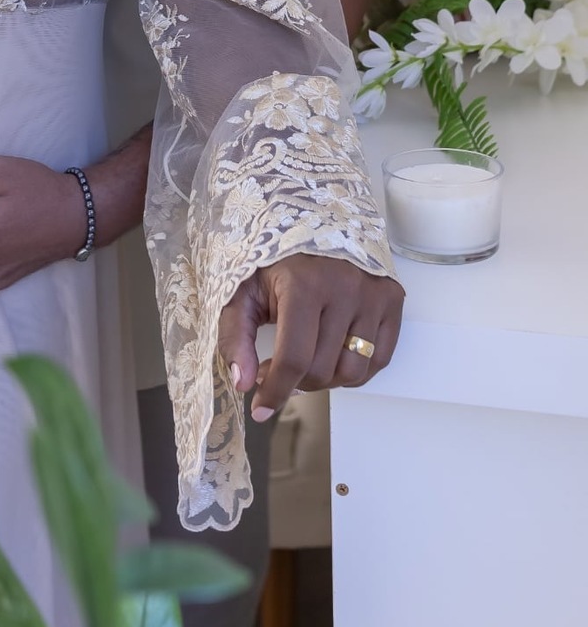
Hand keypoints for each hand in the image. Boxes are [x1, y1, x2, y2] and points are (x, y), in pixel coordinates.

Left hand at [219, 255, 403, 419]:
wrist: (311, 217)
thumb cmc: (274, 258)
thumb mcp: (242, 289)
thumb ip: (235, 336)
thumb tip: (242, 383)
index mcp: (303, 284)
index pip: (295, 359)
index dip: (276, 391)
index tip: (261, 408)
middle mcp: (344, 288)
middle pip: (323, 370)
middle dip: (295, 382)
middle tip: (275, 369)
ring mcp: (372, 294)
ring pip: (355, 371)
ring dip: (327, 380)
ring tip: (305, 362)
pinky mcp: (391, 298)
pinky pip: (380, 359)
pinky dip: (356, 370)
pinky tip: (332, 355)